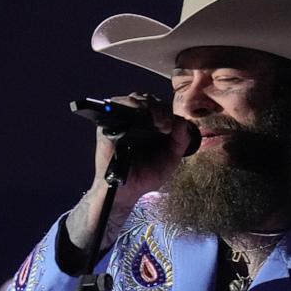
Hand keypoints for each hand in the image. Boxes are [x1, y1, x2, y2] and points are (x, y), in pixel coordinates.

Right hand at [66, 93, 192, 251]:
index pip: (161, 106)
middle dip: (159, 109)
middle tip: (165, 126)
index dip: (168, 112)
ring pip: (134, 100)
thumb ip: (181, 140)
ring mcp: (121, 120)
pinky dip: (128, 107)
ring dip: (147, 106)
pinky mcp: (107, 125)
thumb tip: (182, 120)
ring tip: (156, 122)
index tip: (170, 127)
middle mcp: (137, 120)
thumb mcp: (171, 158)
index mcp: (153, 125)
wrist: (128, 190)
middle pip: (149, 100)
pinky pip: (116, 107)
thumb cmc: (148, 174)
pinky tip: (138, 116)